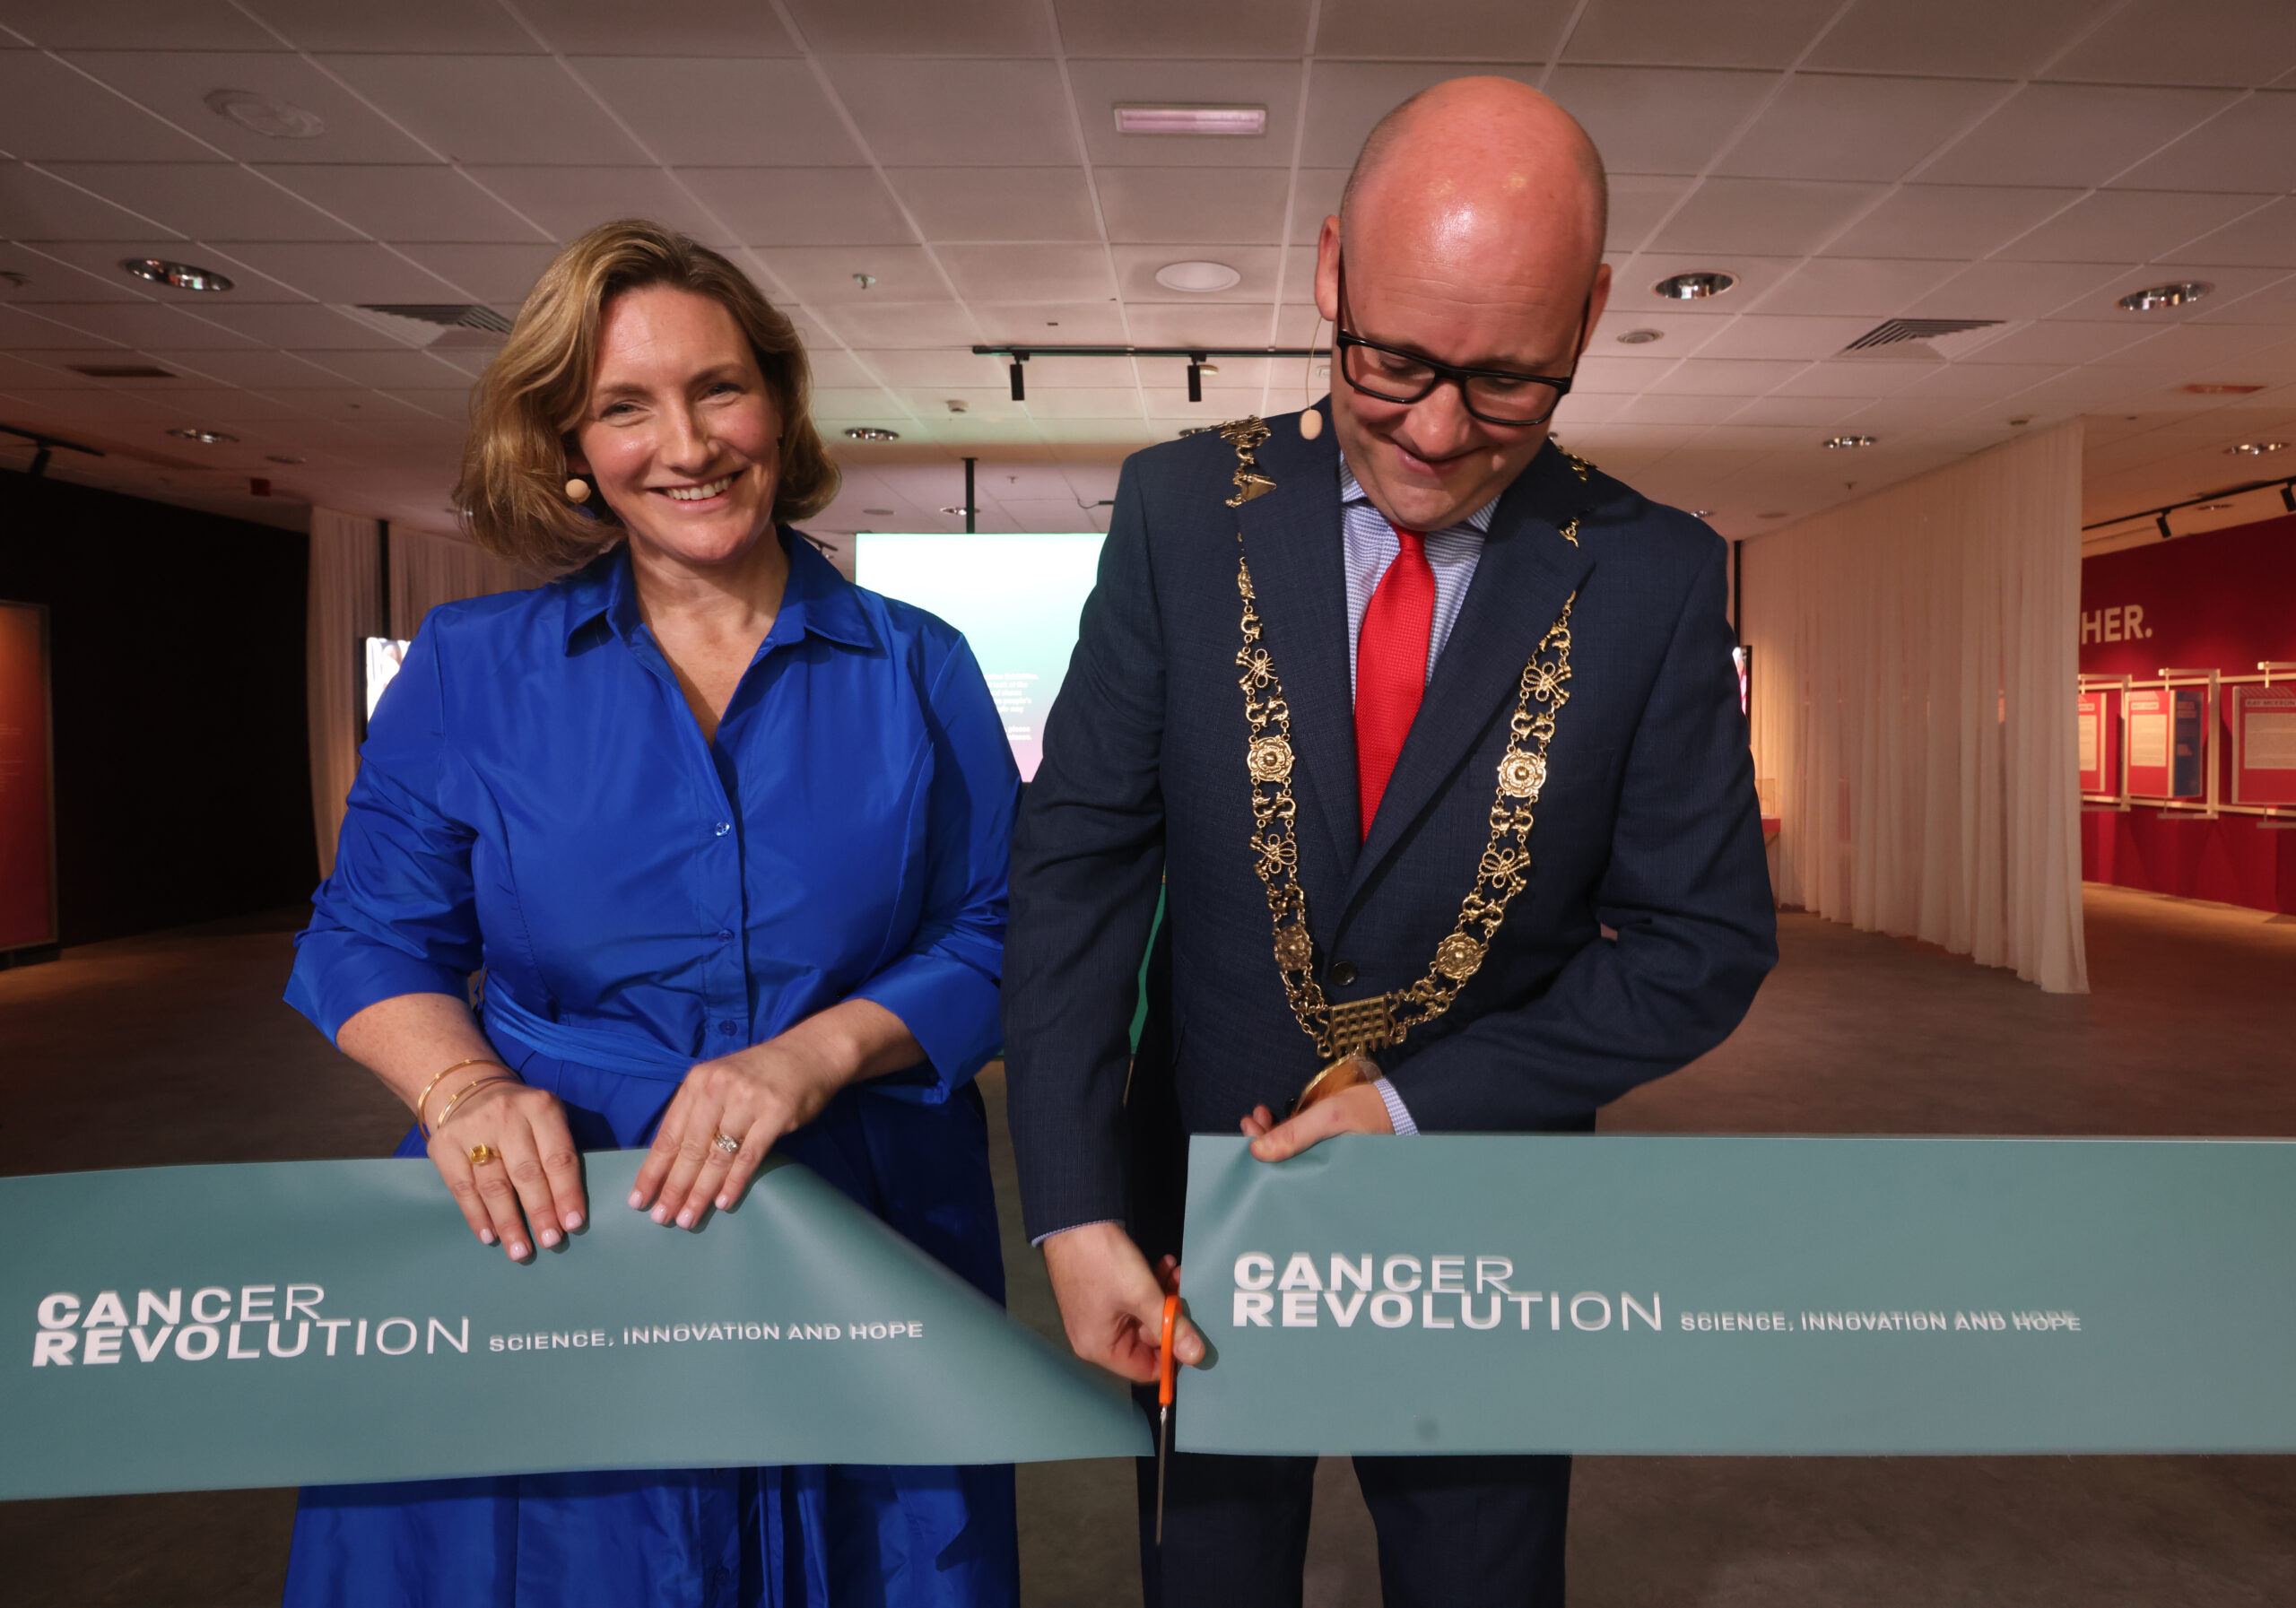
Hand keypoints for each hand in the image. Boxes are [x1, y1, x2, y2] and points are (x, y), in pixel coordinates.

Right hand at [428, 1080, 585, 1261]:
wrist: (469, 1090)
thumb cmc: (521, 1116)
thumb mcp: (547, 1118)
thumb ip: (558, 1152)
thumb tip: (568, 1210)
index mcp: (541, 1107)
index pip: (558, 1157)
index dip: (567, 1192)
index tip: (574, 1224)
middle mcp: (507, 1115)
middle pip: (526, 1173)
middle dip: (540, 1212)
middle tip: (550, 1242)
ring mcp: (472, 1129)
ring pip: (494, 1185)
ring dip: (509, 1223)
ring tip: (520, 1251)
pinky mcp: (444, 1144)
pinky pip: (462, 1188)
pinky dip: (477, 1216)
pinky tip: (490, 1236)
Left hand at [630, 1036, 848, 1229]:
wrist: (810, 1053)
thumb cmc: (760, 1075)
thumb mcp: (720, 1083)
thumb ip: (698, 1114)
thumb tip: (672, 1164)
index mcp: (697, 1082)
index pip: (668, 1134)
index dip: (653, 1170)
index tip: (639, 1199)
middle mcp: (718, 1088)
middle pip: (689, 1148)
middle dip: (673, 1187)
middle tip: (661, 1217)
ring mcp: (747, 1100)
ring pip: (717, 1155)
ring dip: (700, 1191)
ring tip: (688, 1218)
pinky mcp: (775, 1113)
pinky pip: (749, 1156)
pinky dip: (734, 1182)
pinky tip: (723, 1202)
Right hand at [1041, 1220, 1204, 1383]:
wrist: (1075, 1218)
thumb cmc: (1101, 1260)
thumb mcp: (1142, 1296)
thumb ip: (1171, 1327)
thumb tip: (1195, 1356)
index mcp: (1100, 1347)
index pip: (1146, 1370)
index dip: (1172, 1355)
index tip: (1191, 1334)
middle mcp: (1096, 1336)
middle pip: (1146, 1341)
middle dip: (1168, 1315)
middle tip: (1182, 1291)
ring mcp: (1098, 1314)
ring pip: (1143, 1316)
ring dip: (1162, 1295)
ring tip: (1174, 1272)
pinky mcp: (1102, 1294)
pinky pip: (1132, 1300)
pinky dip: (1149, 1285)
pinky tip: (1163, 1264)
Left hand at [1240, 1080, 1393, 1161]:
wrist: (1396, 1105)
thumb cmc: (1368, 1112)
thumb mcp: (1329, 1118)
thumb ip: (1295, 1134)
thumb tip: (1258, 1150)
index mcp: (1324, 1172)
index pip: (1282, 1171)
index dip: (1262, 1154)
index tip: (1249, 1131)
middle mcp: (1322, 1170)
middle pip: (1282, 1162)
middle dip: (1263, 1141)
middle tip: (1250, 1121)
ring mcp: (1324, 1159)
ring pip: (1288, 1151)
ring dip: (1272, 1133)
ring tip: (1261, 1115)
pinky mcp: (1326, 1148)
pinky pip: (1299, 1144)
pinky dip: (1285, 1131)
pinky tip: (1275, 1117)